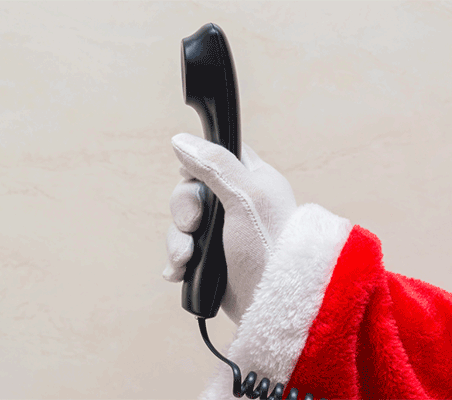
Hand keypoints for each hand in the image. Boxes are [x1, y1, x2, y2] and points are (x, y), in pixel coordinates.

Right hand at [163, 133, 297, 324]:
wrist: (274, 305)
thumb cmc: (270, 248)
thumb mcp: (247, 198)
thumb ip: (216, 165)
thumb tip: (181, 140)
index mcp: (253, 181)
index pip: (217, 156)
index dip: (198, 163)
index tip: (192, 177)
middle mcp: (237, 204)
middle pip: (191, 191)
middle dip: (183, 210)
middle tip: (193, 225)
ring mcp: (222, 234)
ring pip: (182, 224)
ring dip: (177, 241)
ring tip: (186, 259)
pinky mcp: (211, 260)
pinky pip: (181, 251)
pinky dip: (176, 261)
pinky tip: (180, 271)